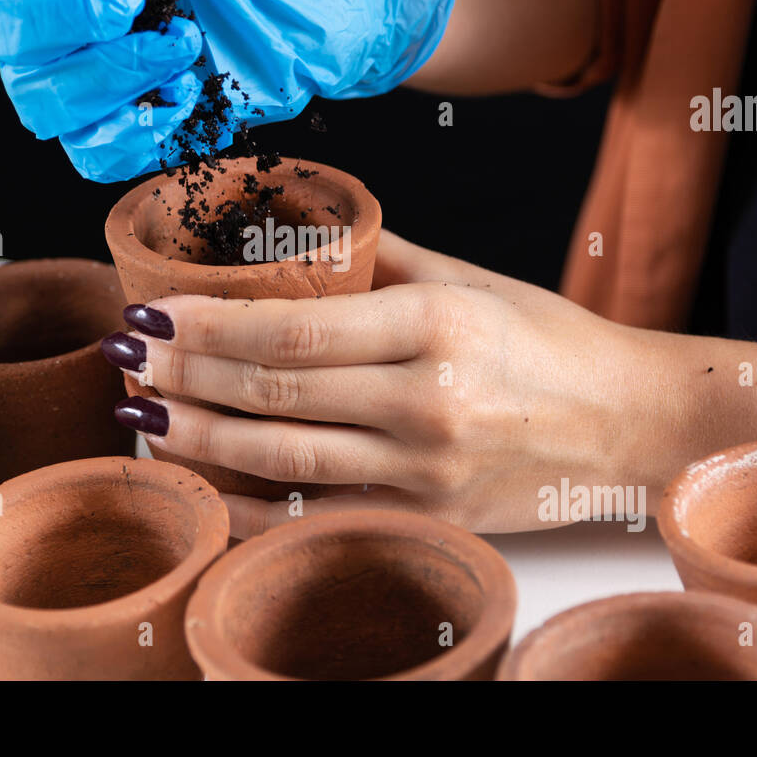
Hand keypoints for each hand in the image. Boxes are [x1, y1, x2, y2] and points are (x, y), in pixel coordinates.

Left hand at [105, 231, 662, 536]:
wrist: (629, 421)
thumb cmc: (548, 341)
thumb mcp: (468, 278)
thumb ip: (377, 257)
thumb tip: (295, 241)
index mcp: (433, 324)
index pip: (293, 331)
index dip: (208, 326)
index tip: (152, 314)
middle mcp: (427, 399)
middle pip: (275, 395)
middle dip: (184, 378)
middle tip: (127, 359)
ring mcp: (427, 469)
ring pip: (286, 459)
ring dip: (200, 440)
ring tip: (143, 419)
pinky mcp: (429, 516)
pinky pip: (321, 514)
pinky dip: (253, 509)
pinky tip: (202, 492)